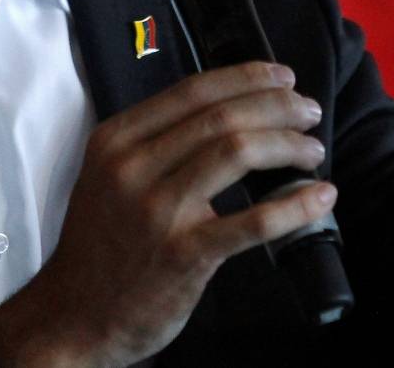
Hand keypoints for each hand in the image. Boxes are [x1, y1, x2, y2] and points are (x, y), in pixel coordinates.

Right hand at [0, 61, 334, 367]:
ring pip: (237, 152)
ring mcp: (157, 211)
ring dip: (288, 145)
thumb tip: (231, 111)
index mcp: (116, 139)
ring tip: (313, 151)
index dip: (247, 78)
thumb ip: (156, 142)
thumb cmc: (101, 244)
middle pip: (222, 116)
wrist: (72, 316)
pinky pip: (252, 221)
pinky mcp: (184, 254)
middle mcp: (133, 167)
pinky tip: (321, 197)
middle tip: (309, 112)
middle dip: (278, 107)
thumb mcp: (109, 175)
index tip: (283, 77)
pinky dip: (295, 205)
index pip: (193, 89)